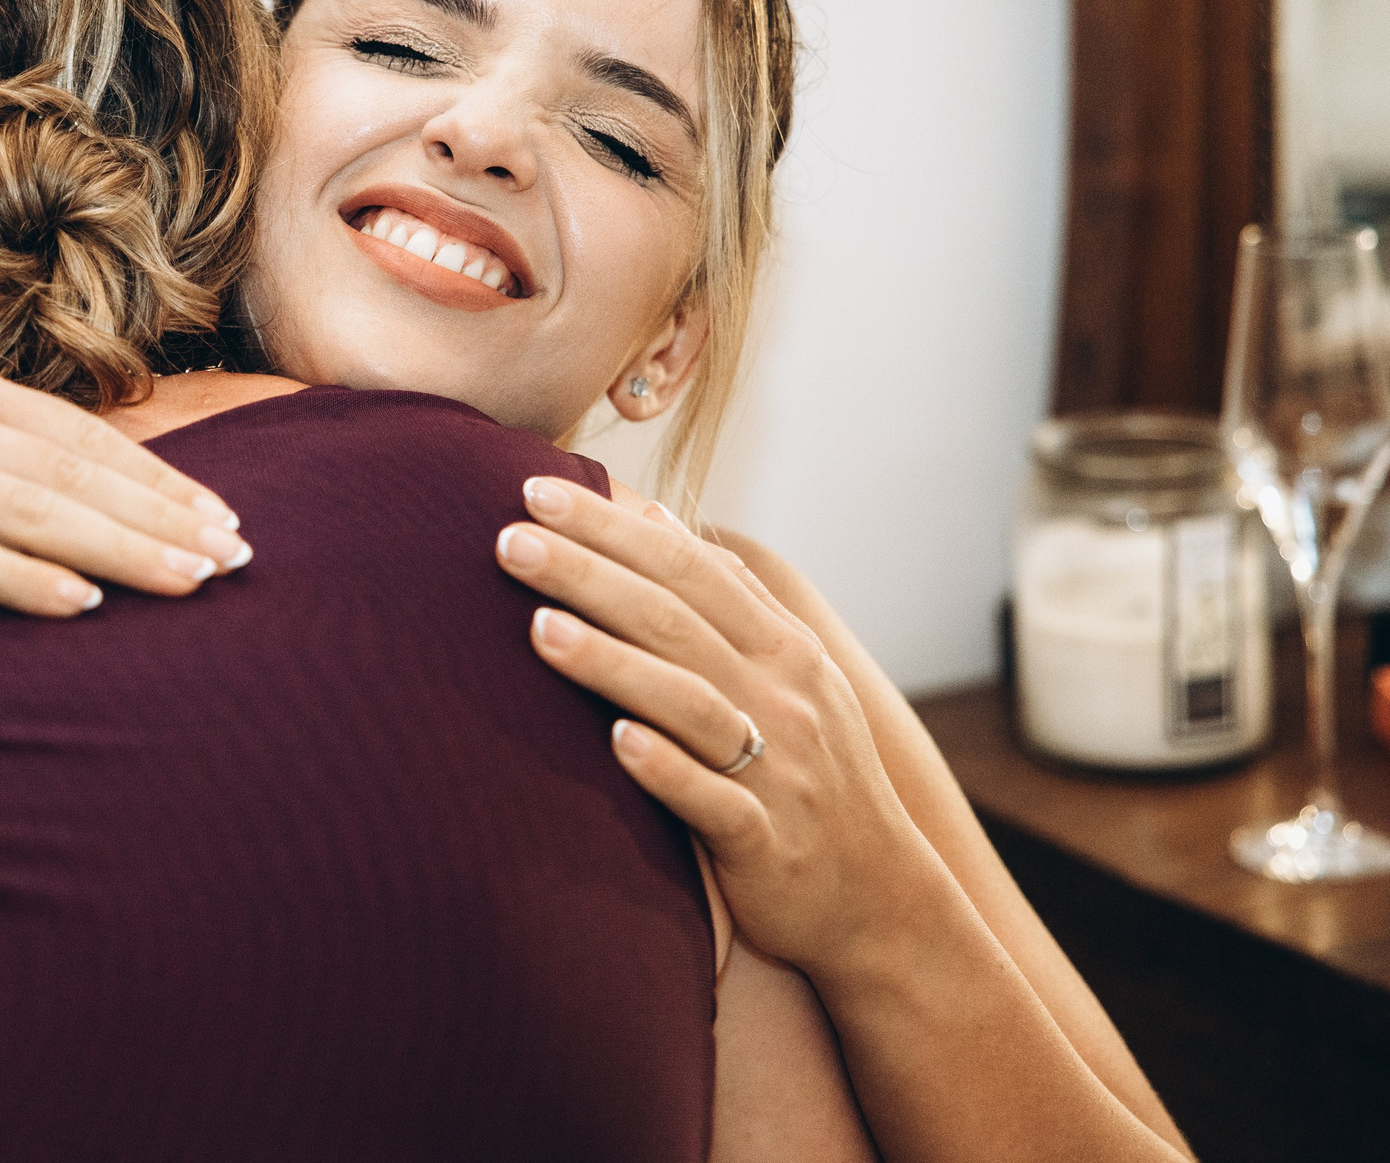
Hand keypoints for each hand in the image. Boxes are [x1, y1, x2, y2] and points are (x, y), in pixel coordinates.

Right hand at [0, 346, 250, 616]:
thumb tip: (41, 485)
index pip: (76, 433)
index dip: (158, 476)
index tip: (222, 515)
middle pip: (73, 470)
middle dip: (166, 516)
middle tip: (241, 557)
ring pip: (33, 508)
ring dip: (123, 548)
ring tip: (193, 582)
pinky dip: (21, 577)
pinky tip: (79, 604)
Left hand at [495, 479, 939, 973]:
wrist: (881, 899)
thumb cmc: (809, 771)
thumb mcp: (785, 672)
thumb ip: (722, 597)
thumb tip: (654, 518)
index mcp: (781, 647)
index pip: (685, 567)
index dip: (611, 528)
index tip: (535, 491)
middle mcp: (782, 696)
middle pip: (674, 620)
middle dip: (589, 574)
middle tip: (507, 539)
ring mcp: (778, 769)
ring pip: (688, 702)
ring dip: (612, 663)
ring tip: (538, 628)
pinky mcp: (765, 841)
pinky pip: (713, 800)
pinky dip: (666, 769)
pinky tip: (615, 742)